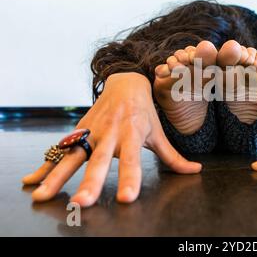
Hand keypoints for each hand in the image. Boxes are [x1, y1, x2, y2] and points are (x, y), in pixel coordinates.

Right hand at [22, 72, 201, 206]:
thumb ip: (174, 157)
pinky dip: (45, 165)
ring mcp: (91, 132)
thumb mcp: (159, 133)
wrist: (126, 83)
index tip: (126, 198)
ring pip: (73, 155)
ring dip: (57, 176)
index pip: (133, 160)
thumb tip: (196, 171)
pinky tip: (30, 182)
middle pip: (99, 160)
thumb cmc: (145, 113)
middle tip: (83, 203)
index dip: (130, 178)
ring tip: (42, 197)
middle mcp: (111, 134)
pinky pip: (60, 150)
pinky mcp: (78, 130)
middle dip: (90, 182)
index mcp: (133, 135)